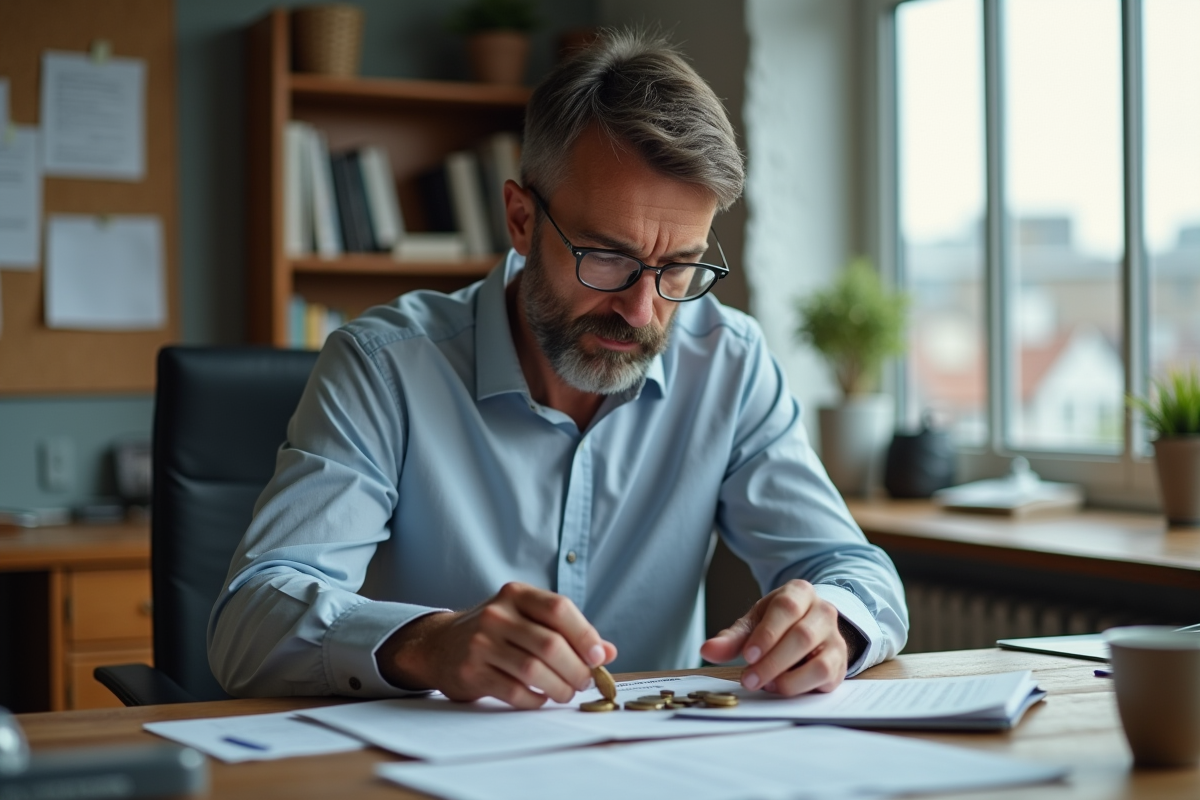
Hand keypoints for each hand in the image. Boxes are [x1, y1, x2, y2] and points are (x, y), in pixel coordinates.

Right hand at [376, 582, 616, 708]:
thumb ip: (567, 632)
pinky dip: (535, 699)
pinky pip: (515, 691)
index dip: (585, 634)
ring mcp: (481, 642)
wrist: (439, 645)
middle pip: (550, 644)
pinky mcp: (472, 671)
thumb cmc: (495, 632)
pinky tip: (540, 698)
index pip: (559, 608)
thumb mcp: (527, 619)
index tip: (599, 657)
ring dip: (559, 688)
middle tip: (584, 682)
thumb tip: (608, 652)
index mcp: (516, 595)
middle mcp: (497, 614)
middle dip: (576, 669)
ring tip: (565, 693)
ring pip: (534, 670)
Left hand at [699, 580, 846, 695]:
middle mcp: (823, 612)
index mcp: (800, 592)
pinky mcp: (839, 663)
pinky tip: (781, 686)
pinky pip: (825, 677)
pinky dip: (801, 686)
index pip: (786, 608)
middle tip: (749, 679)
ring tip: (765, 684)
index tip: (748, 655)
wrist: (809, 628)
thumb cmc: (778, 623)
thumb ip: (731, 638)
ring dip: (788, 678)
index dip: (766, 634)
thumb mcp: (753, 624)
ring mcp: (835, 638)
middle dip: (772, 662)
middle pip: (802, 636)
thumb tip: (707, 650)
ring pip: (818, 661)